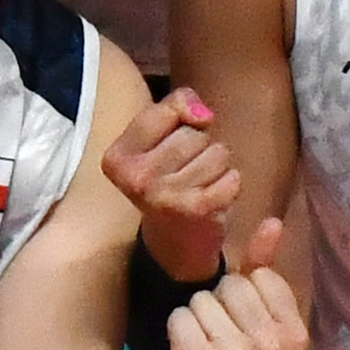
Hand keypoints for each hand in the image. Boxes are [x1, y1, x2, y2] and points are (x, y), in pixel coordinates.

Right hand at [100, 87, 243, 276]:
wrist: (174, 242)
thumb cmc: (167, 178)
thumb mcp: (157, 138)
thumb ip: (175, 106)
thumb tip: (202, 114)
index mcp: (118, 157)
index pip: (170, 108)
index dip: (184, 119)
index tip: (172, 143)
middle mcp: (136, 177)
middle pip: (195, 133)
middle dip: (201, 147)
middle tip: (186, 172)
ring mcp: (165, 195)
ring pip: (217, 152)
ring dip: (218, 167)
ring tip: (200, 185)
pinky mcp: (197, 210)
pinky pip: (232, 177)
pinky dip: (230, 184)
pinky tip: (214, 198)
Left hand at [149, 215, 307, 349]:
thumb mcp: (254, 319)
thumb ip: (264, 269)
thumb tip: (274, 222)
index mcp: (296, 337)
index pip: (259, 276)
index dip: (242, 297)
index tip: (244, 331)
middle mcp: (272, 349)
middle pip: (230, 286)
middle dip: (217, 307)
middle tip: (221, 344)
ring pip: (201, 299)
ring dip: (195, 320)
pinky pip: (179, 316)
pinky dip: (176, 331)